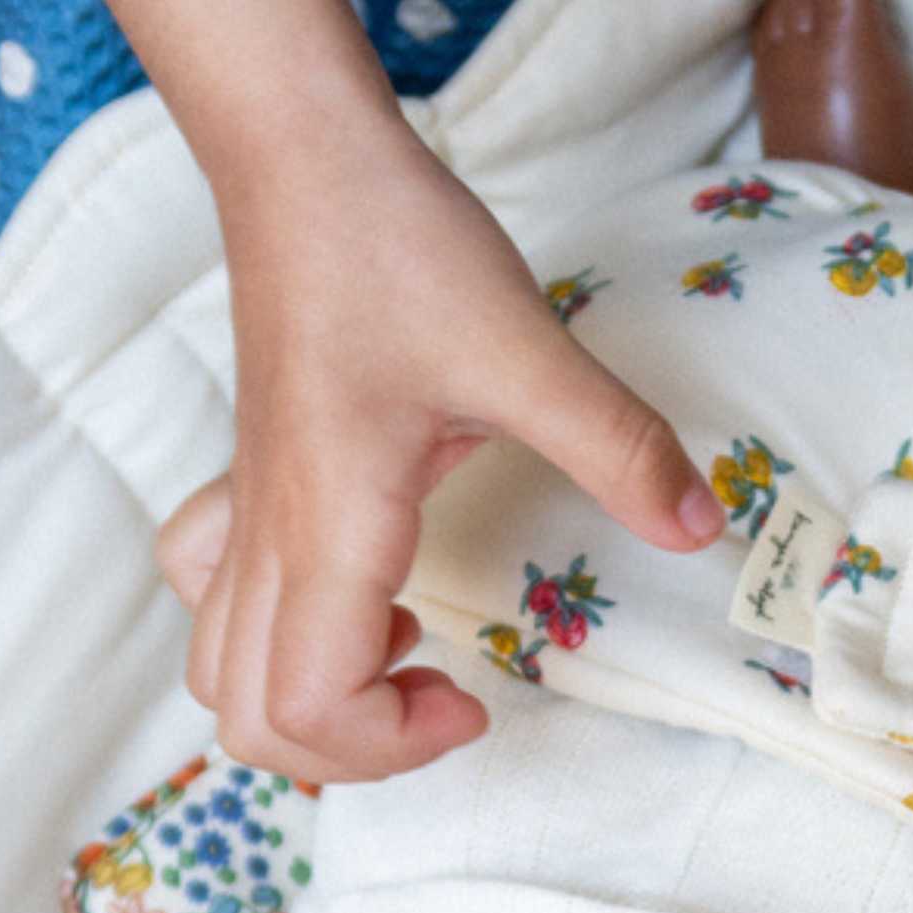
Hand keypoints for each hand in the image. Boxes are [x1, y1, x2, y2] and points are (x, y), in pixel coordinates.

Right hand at [167, 129, 723, 783]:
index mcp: (328, 531)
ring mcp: (246, 518)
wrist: (303, 163)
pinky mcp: (246, 487)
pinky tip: (349, 602)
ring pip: (216, 676)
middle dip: (351, 750)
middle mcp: (270, 543)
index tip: (469, 692)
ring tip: (398, 656)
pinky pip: (211, 601)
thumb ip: (620, 451)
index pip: (307, 708)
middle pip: (249, 722)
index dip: (390, 743)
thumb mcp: (527, 355)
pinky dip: (265, 639)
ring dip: (305, 703)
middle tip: (438, 697)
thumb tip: (701, 530)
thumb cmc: (393, 249)